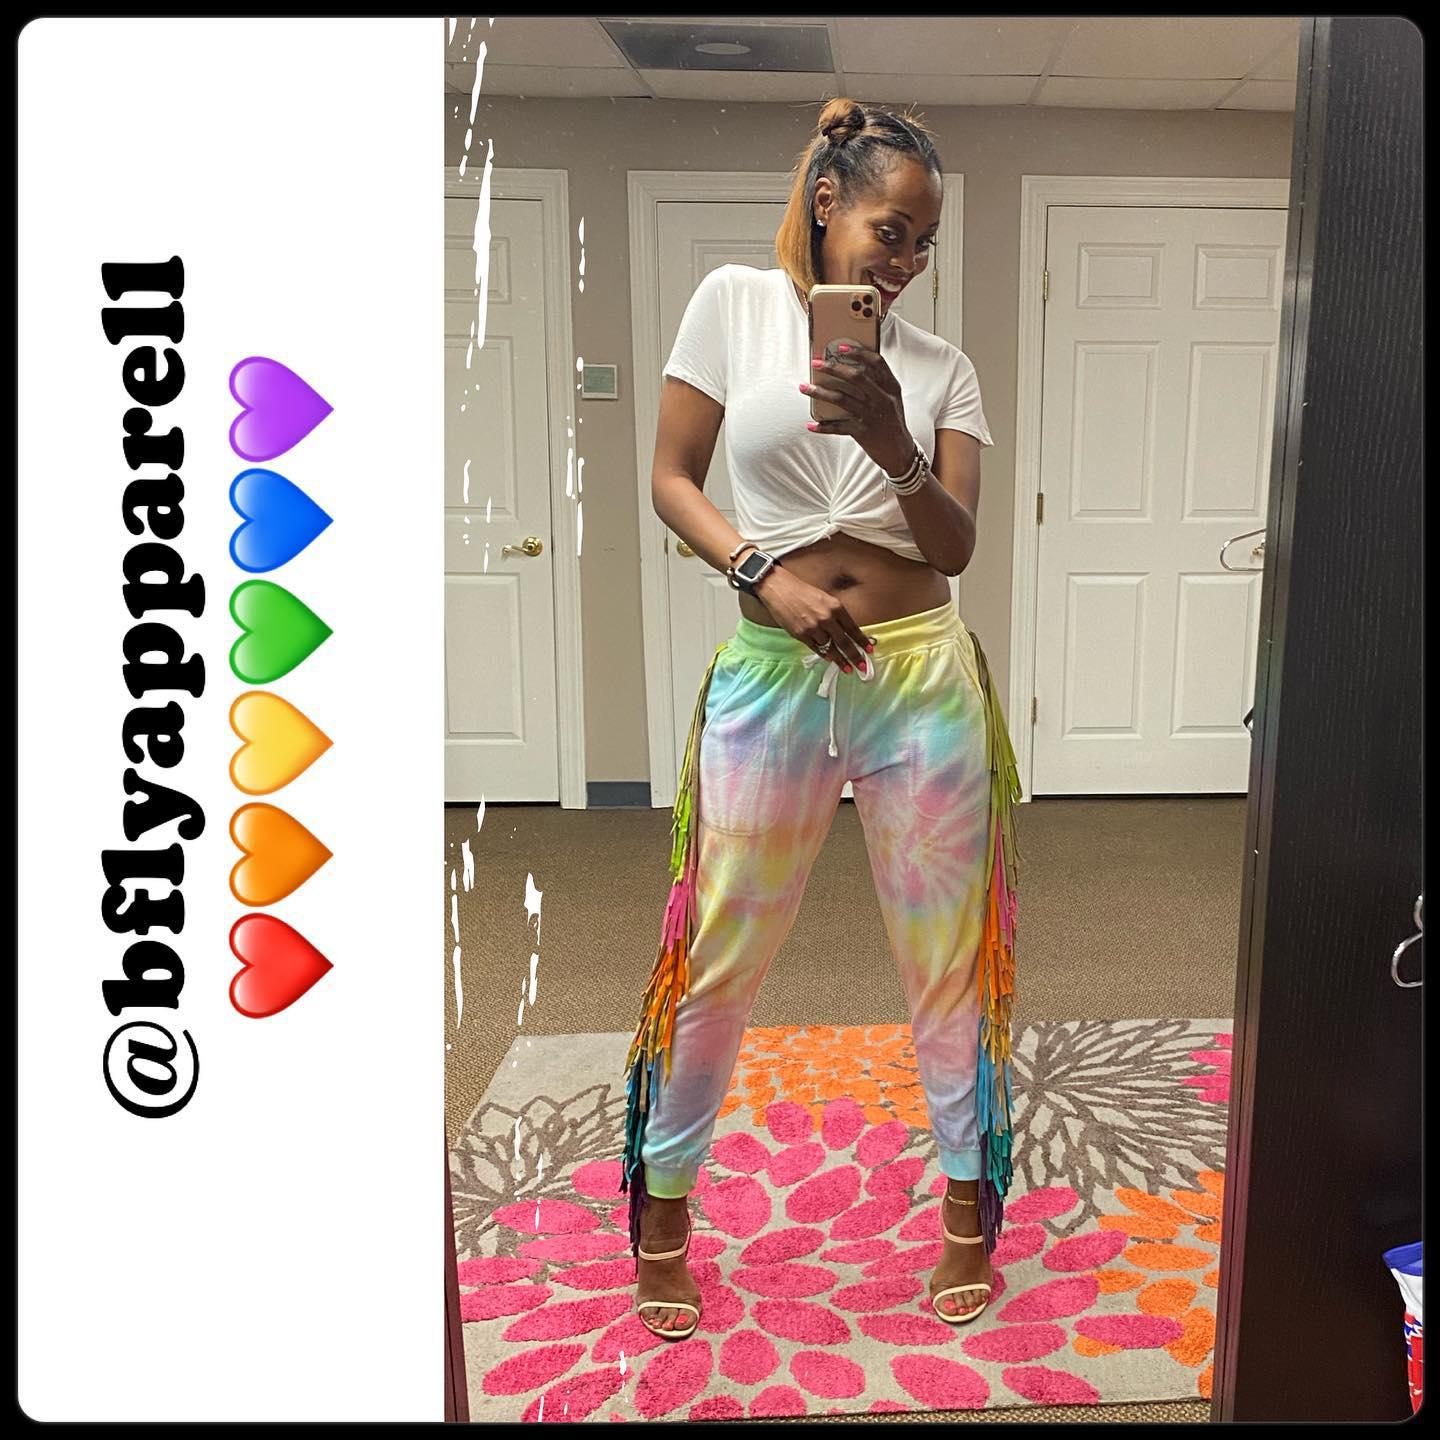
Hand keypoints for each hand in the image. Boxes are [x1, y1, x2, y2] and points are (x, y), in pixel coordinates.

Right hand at [753, 567, 873, 671]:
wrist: (780, 589)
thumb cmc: (803, 592)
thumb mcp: (825, 599)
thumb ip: (836, 615)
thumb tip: (847, 632)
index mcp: (835, 607)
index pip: (853, 628)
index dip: (862, 641)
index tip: (870, 650)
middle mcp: (826, 618)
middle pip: (844, 642)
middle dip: (855, 656)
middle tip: (863, 667)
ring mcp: (813, 628)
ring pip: (830, 648)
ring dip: (840, 660)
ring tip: (847, 669)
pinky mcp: (801, 634)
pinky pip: (816, 649)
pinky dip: (825, 656)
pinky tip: (831, 660)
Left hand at [801, 340, 912, 475]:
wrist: (900, 452)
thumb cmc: (893, 423)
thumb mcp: (893, 400)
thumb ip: (880, 384)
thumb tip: (855, 368)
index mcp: (891, 388)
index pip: (876, 363)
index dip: (858, 352)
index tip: (840, 348)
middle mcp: (882, 399)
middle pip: (855, 377)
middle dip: (832, 367)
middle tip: (816, 364)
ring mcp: (871, 415)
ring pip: (841, 399)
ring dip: (819, 392)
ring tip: (804, 387)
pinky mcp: (862, 432)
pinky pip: (838, 427)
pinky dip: (823, 426)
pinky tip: (811, 425)